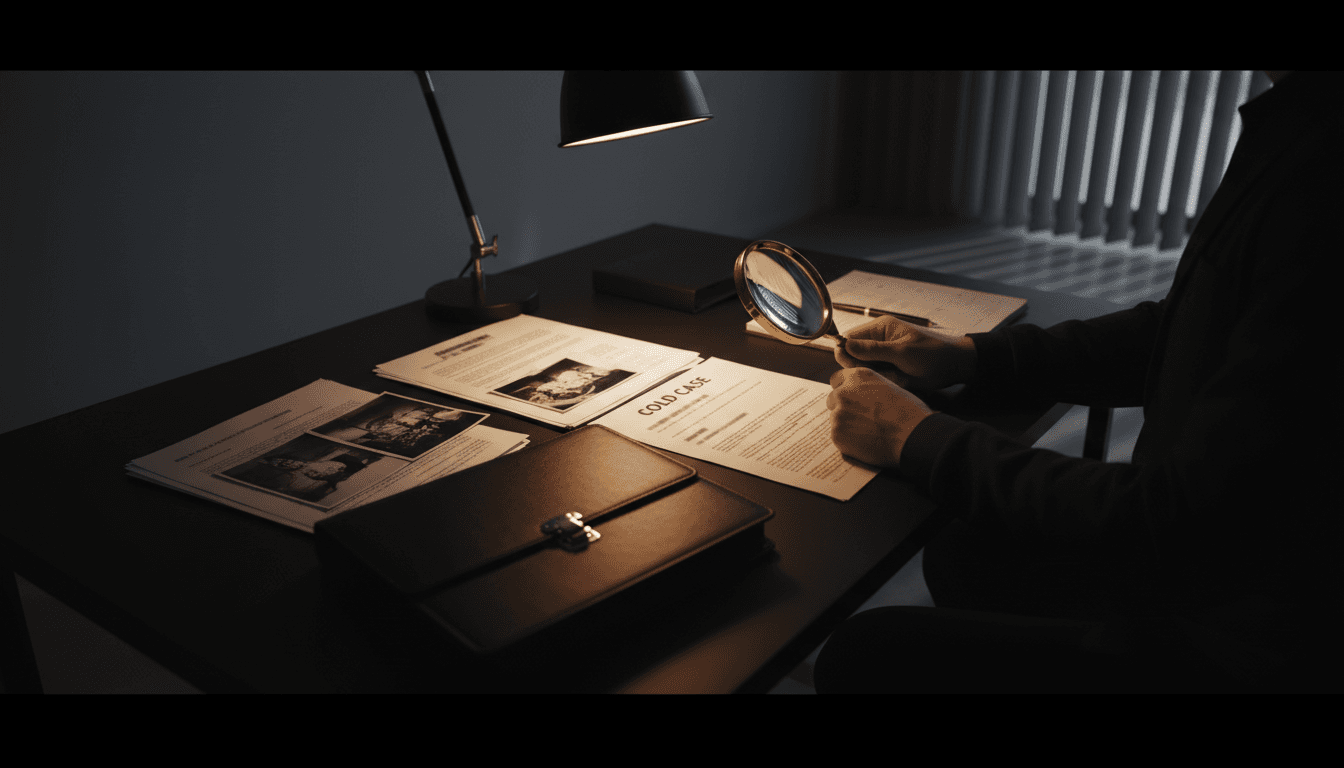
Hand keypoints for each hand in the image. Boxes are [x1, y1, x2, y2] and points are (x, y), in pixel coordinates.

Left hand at [827, 367, 933, 467]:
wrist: (912, 435)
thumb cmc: (909, 412)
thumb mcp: (888, 387)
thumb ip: (868, 388)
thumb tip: (860, 396)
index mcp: (858, 377)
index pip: (837, 379)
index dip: (845, 390)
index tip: (852, 399)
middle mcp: (843, 392)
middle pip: (833, 399)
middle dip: (843, 408)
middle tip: (861, 419)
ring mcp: (838, 414)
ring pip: (835, 419)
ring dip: (846, 425)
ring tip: (868, 432)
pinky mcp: (837, 434)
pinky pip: (838, 436)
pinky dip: (848, 440)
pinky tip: (866, 442)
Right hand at [835, 316, 977, 390]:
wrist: (956, 366)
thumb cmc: (933, 354)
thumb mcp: (903, 352)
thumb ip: (873, 350)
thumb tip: (845, 345)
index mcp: (880, 328)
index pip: (849, 339)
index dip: (847, 354)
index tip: (857, 367)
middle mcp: (879, 340)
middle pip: (853, 356)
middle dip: (865, 368)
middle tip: (885, 372)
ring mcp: (884, 355)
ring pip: (865, 369)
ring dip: (877, 376)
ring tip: (897, 376)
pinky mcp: (890, 368)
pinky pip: (877, 376)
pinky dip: (885, 381)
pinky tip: (900, 380)